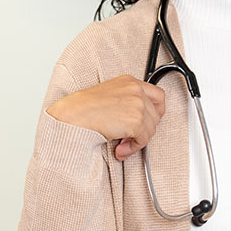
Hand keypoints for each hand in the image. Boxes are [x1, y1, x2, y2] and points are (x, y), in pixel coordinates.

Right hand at [46, 76, 165, 159]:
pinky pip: (143, 140)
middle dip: (145, 129)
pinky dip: (133, 148)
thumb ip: (126, 103)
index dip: (156, 112)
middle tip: (131, 136)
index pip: (158, 95)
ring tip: (121, 144)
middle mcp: (136, 90)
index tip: (149, 122)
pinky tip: (120, 149)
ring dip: (138, 141)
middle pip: (156, 115)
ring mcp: (138, 104)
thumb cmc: (82, 108)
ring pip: (151, 129)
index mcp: (129, 81)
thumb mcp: (108, 96)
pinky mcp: (136, 120)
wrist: (72, 116)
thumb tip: (137, 121)